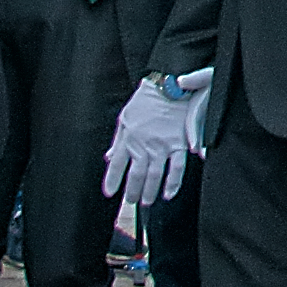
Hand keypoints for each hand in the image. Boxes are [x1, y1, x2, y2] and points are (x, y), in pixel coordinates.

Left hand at [102, 73, 206, 207]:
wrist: (170, 85)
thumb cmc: (146, 100)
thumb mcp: (125, 117)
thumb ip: (117, 140)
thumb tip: (108, 157)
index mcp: (128, 137)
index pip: (116, 165)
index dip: (112, 180)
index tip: (110, 193)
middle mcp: (143, 144)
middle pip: (136, 175)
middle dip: (132, 192)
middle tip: (132, 201)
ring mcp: (162, 145)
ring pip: (154, 175)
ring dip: (150, 191)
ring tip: (147, 202)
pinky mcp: (179, 143)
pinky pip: (176, 168)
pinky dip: (173, 183)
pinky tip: (169, 193)